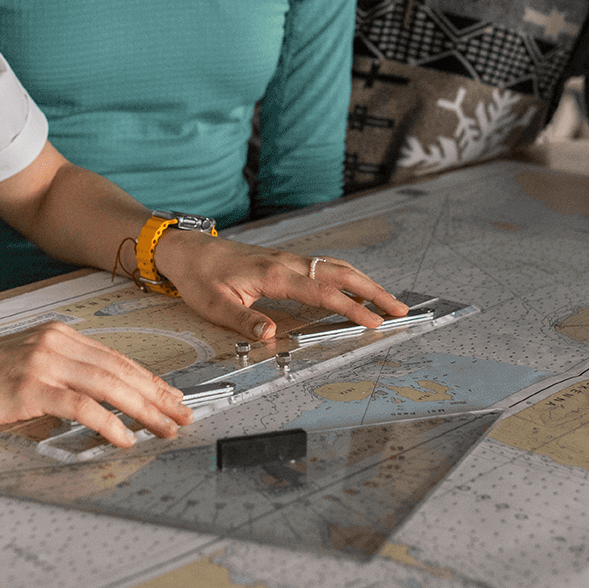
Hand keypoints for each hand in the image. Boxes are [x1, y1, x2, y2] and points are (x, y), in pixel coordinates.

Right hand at [0, 322, 193, 447]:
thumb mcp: (25, 366)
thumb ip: (60, 376)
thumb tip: (95, 401)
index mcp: (58, 334)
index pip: (117, 358)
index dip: (149, 379)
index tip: (170, 396)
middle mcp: (56, 342)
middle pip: (122, 370)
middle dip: (157, 395)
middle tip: (182, 414)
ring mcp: (44, 362)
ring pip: (111, 386)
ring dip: (144, 410)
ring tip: (164, 428)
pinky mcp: (32, 386)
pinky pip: (83, 405)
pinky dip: (109, 422)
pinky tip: (124, 437)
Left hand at [157, 233, 411, 341]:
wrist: (188, 251)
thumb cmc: (199, 277)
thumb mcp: (213, 305)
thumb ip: (244, 320)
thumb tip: (270, 336)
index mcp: (274, 274)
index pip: (323, 292)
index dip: (351, 308)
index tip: (374, 322)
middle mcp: (289, 263)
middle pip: (342, 274)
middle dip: (375, 293)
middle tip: (400, 310)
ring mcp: (291, 260)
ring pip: (338, 268)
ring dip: (367, 284)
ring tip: (388, 302)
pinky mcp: (288, 262)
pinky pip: (327, 267)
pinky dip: (350, 277)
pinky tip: (357, 288)